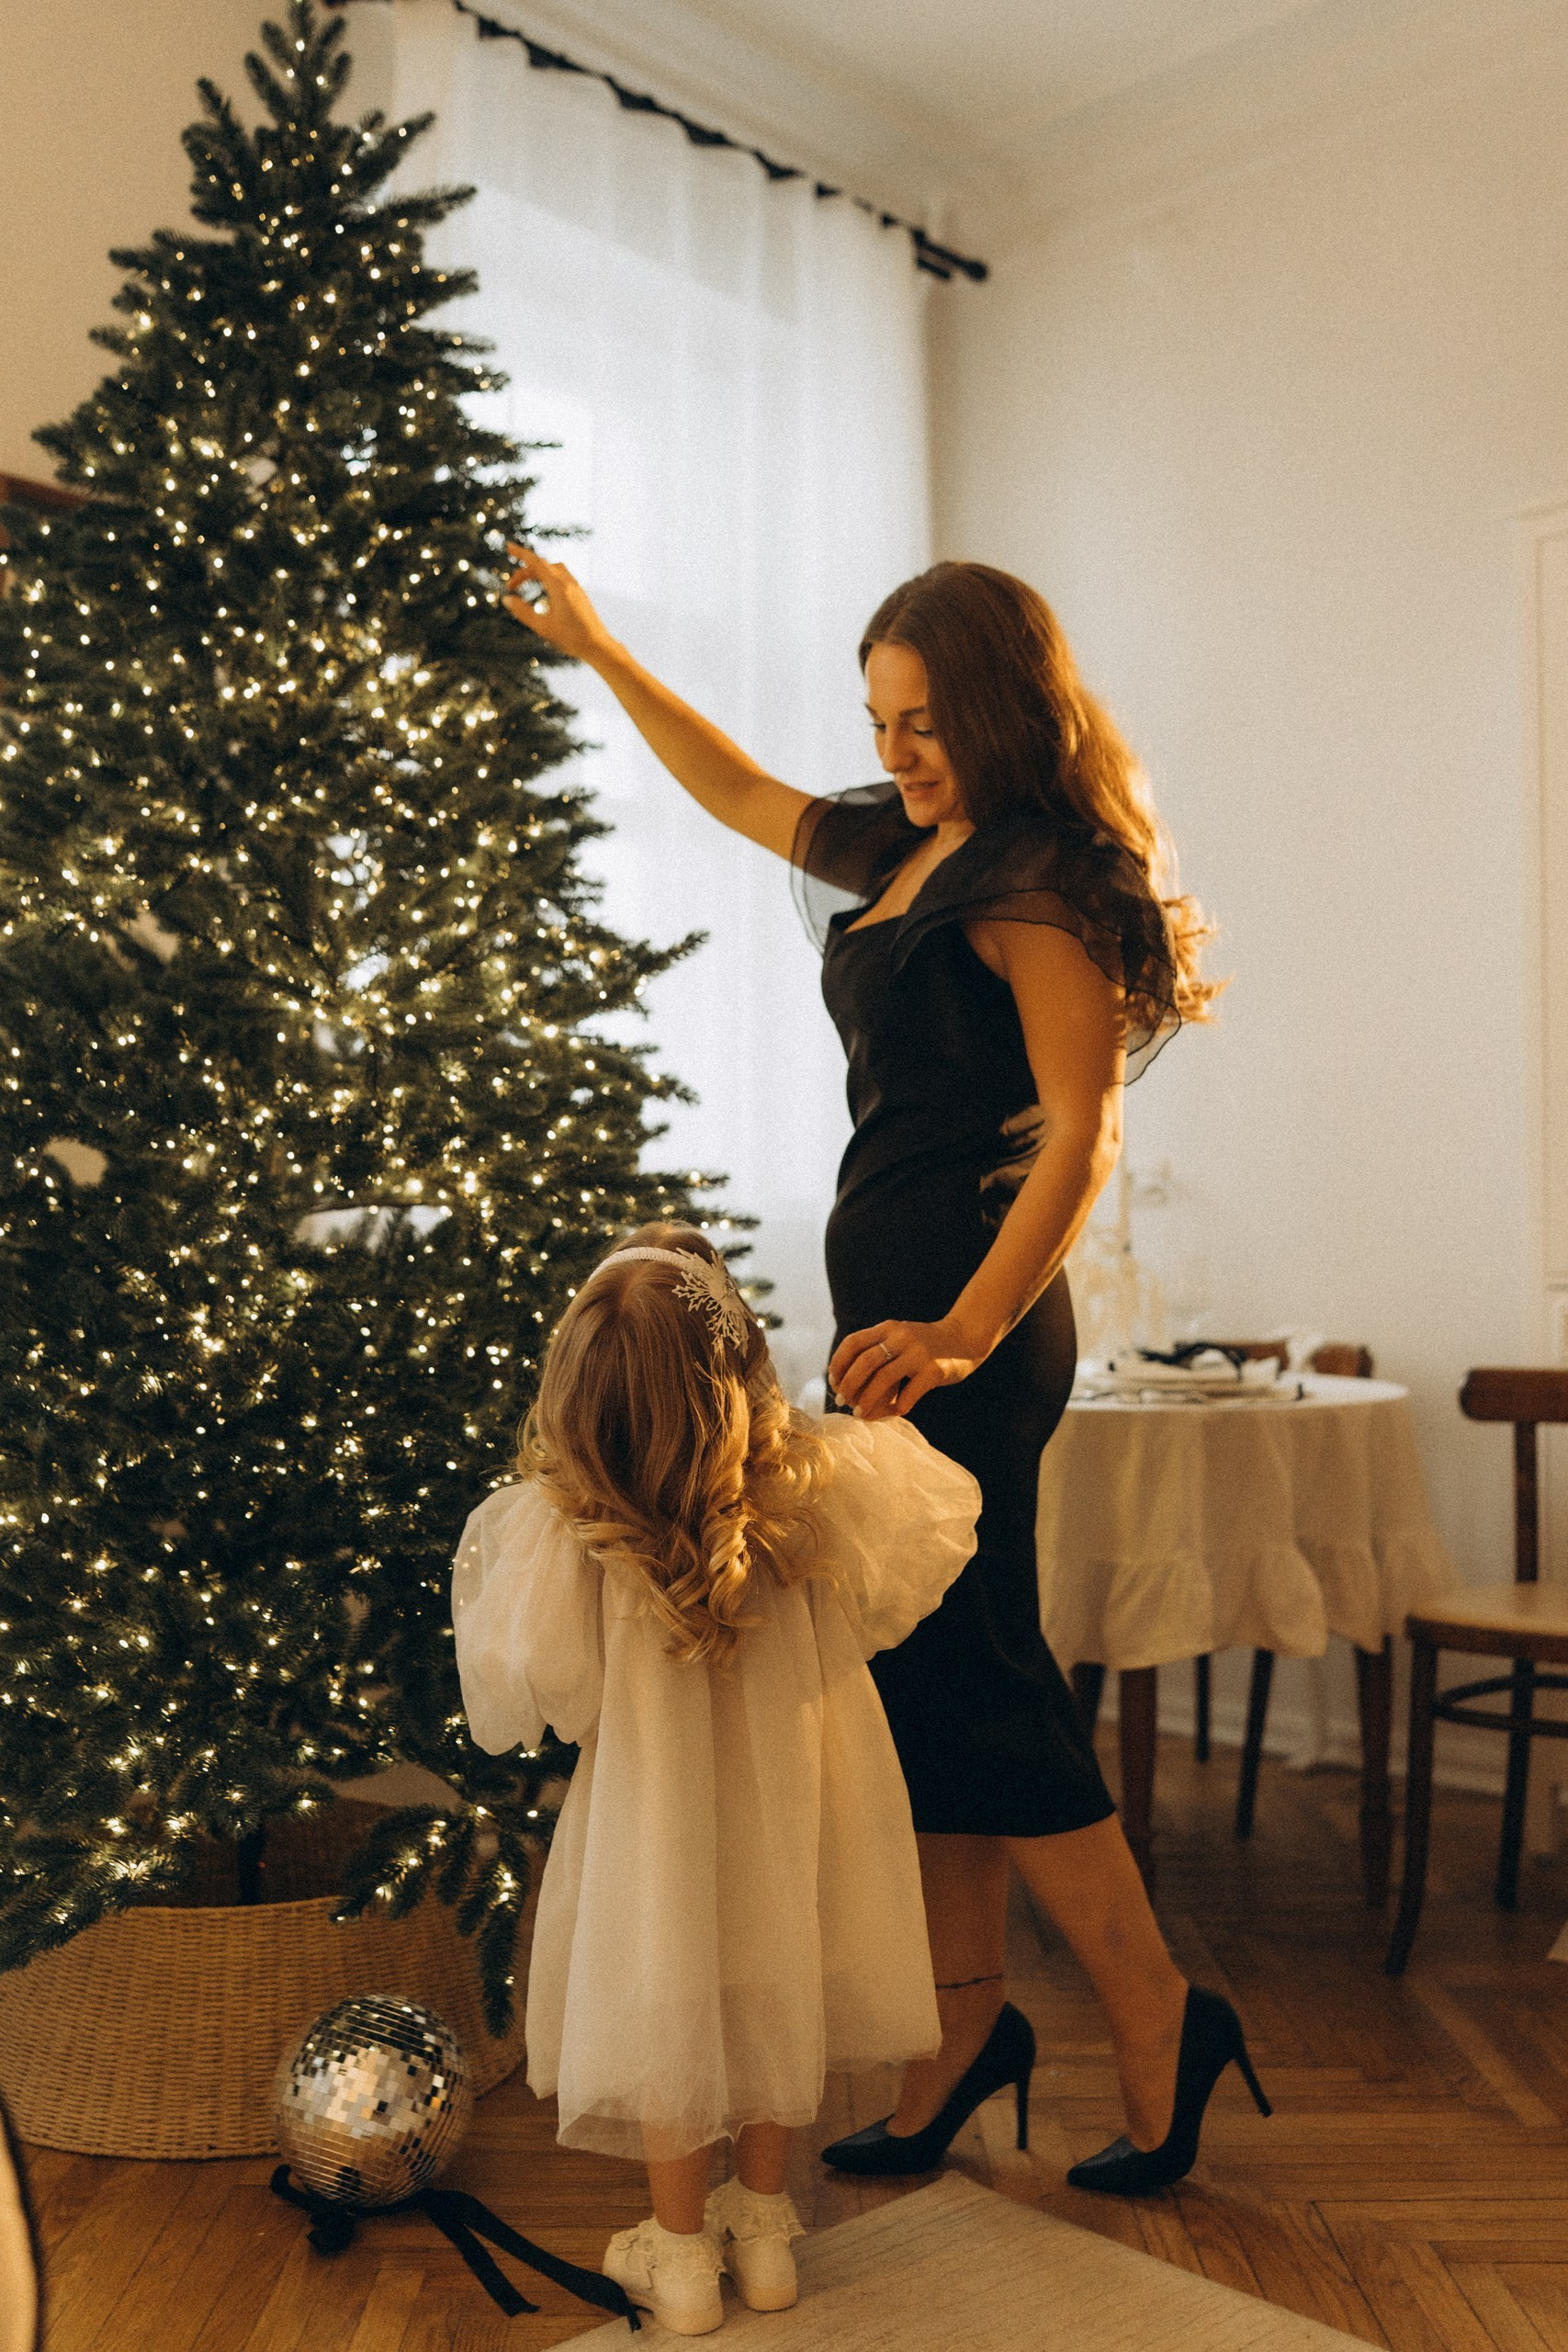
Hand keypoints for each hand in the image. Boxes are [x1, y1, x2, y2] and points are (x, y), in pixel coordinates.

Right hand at [500, 543, 615, 665]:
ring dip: (537, 572)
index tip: (509, 546)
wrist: (598, 646)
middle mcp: (568, 583)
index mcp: (559, 587)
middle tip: (511, 586)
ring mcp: (576, 587)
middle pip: (543, 566)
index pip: (536, 562)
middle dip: (524, 572)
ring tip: (526, 584)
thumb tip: (506, 599)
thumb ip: (522, 612)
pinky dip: (548, 577)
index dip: (521, 553)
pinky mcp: (580, 594)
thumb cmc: (571, 638)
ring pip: (553, 569)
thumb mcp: (542, 627)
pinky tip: (544, 591)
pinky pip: (562, 576)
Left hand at [828, 1315, 985, 1421]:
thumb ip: (878, 1351)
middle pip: (865, 1361)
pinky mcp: (935, 1370)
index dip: (838, 1364)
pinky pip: (909, 1394)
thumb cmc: (926, 1345)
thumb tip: (846, 1383)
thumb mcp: (899, 1338)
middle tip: (842, 1401)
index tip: (833, 1382)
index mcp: (888, 1328)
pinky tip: (895, 1412)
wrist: (966, 1338)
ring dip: (868, 1399)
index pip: (853, 1343)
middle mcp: (902, 1337)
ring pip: (884, 1378)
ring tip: (860, 1413)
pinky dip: (897, 1407)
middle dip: (849, 1384)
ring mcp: (919, 1353)